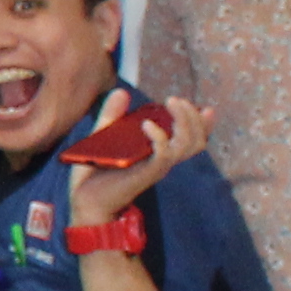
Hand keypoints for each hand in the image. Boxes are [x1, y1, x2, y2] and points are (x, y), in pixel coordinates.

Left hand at [67, 91, 207, 229]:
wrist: (84, 198)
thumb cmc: (96, 171)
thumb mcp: (103, 136)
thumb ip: (113, 114)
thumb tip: (121, 92)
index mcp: (159, 151)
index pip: (193, 139)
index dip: (204, 124)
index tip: (206, 108)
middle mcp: (163, 160)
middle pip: (196, 140)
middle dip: (194, 117)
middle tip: (177, 100)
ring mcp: (156, 167)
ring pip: (187, 145)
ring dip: (184, 121)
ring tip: (170, 102)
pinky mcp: (145, 173)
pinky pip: (163, 155)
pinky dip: (159, 137)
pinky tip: (147, 124)